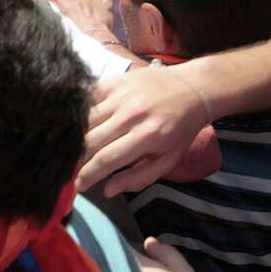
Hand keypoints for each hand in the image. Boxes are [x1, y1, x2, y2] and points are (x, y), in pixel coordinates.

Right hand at [78, 63, 210, 195]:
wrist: (192, 89)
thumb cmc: (180, 129)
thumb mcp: (167, 160)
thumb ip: (138, 178)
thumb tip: (108, 190)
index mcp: (148, 136)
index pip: (107, 159)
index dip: (88, 174)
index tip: (79, 185)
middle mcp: (131, 114)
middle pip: (91, 140)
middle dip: (81, 157)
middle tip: (79, 165)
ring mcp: (121, 95)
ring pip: (85, 120)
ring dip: (79, 136)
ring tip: (80, 145)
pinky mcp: (115, 81)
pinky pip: (88, 99)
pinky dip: (82, 113)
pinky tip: (84, 122)